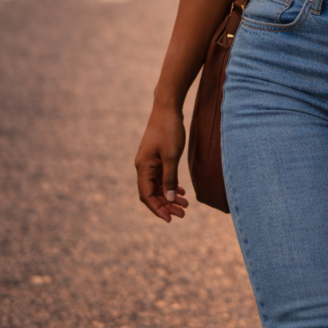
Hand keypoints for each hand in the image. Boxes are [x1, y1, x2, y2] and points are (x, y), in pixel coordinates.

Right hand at [135, 106, 188, 222]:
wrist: (167, 107)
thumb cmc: (169, 130)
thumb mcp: (171, 156)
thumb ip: (170, 178)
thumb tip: (168, 199)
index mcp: (143, 167)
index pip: (147, 196)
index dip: (158, 209)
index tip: (170, 219)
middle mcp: (143, 166)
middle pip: (152, 193)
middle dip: (166, 205)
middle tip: (182, 214)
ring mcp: (149, 161)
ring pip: (158, 185)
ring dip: (169, 196)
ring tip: (185, 205)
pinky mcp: (156, 156)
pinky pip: (161, 176)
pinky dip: (170, 184)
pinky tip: (181, 190)